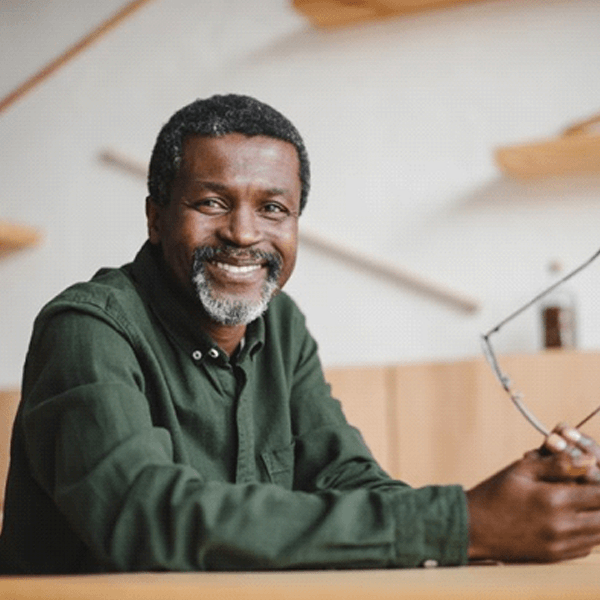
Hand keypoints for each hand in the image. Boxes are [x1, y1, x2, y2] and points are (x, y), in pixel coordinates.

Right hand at [466, 426, 599, 562]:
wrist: (473, 527)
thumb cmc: (495, 493)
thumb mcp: (522, 470)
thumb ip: (557, 464)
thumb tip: (590, 460)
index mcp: (554, 500)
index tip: (593, 474)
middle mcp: (563, 526)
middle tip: (589, 489)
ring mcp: (560, 545)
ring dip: (597, 517)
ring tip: (583, 503)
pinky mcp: (556, 557)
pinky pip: (587, 547)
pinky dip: (588, 533)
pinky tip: (573, 519)